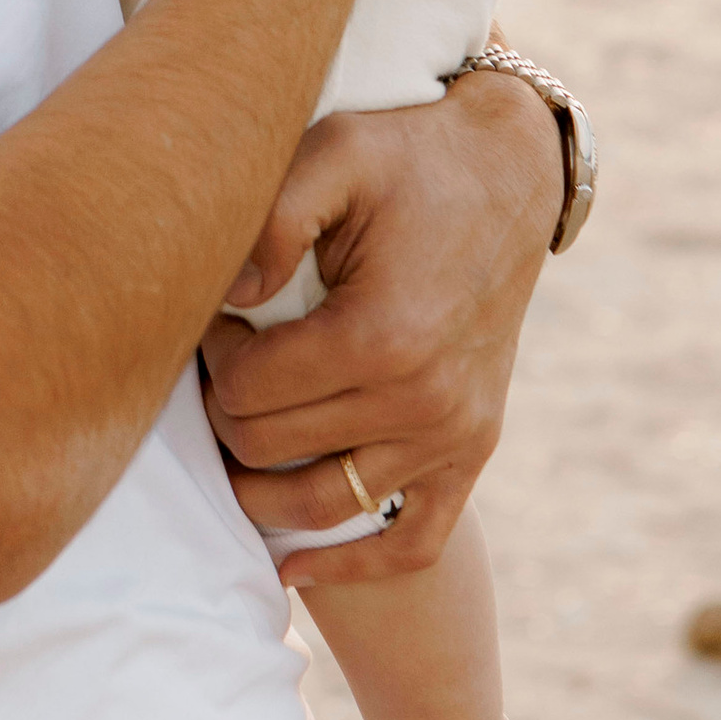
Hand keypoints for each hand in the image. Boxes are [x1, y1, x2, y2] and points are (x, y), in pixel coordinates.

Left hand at [200, 73, 562, 592]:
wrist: (510, 173)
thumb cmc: (408, 157)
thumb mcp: (335, 152)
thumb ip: (269, 217)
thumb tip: (226, 302)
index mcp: (382, 334)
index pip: (248, 392)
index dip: (210, 357)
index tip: (216, 317)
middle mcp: (424, 401)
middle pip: (271, 450)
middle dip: (228, 409)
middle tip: (228, 357)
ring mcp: (454, 435)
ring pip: (319, 506)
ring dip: (259, 484)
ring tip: (239, 430)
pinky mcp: (473, 451)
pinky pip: (411, 543)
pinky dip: (350, 567)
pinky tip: (289, 567)